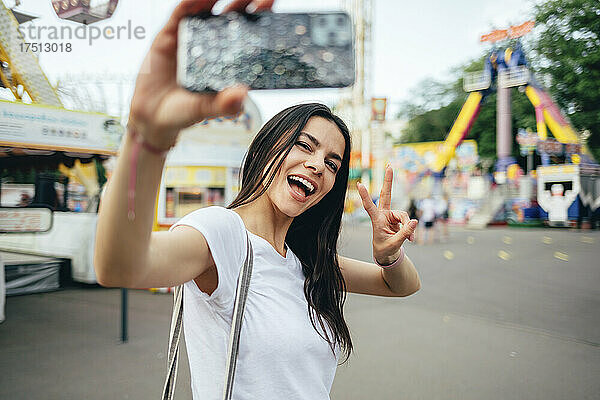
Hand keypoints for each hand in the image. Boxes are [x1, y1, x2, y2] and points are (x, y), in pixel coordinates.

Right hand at [128, 0, 273, 149]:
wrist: (152, 116)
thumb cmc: (184, 113)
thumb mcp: (206, 110)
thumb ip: (223, 105)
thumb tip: (242, 94)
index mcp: (227, 61)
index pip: (248, 36)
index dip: (260, 20)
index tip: (270, 7)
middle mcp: (212, 45)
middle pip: (232, 16)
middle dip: (244, 2)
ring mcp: (192, 37)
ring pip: (207, 9)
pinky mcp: (170, 35)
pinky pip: (181, 14)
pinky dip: (189, 3)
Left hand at [357, 166, 417, 265]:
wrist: (387, 253)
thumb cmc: (385, 249)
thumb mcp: (394, 244)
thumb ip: (405, 233)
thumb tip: (415, 221)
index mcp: (376, 220)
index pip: (369, 206)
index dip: (365, 196)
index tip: (359, 184)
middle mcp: (383, 214)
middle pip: (386, 195)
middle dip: (388, 181)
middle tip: (389, 166)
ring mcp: (391, 215)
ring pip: (403, 215)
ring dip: (408, 227)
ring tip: (410, 239)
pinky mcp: (397, 218)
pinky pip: (407, 221)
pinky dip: (410, 229)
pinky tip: (410, 239)